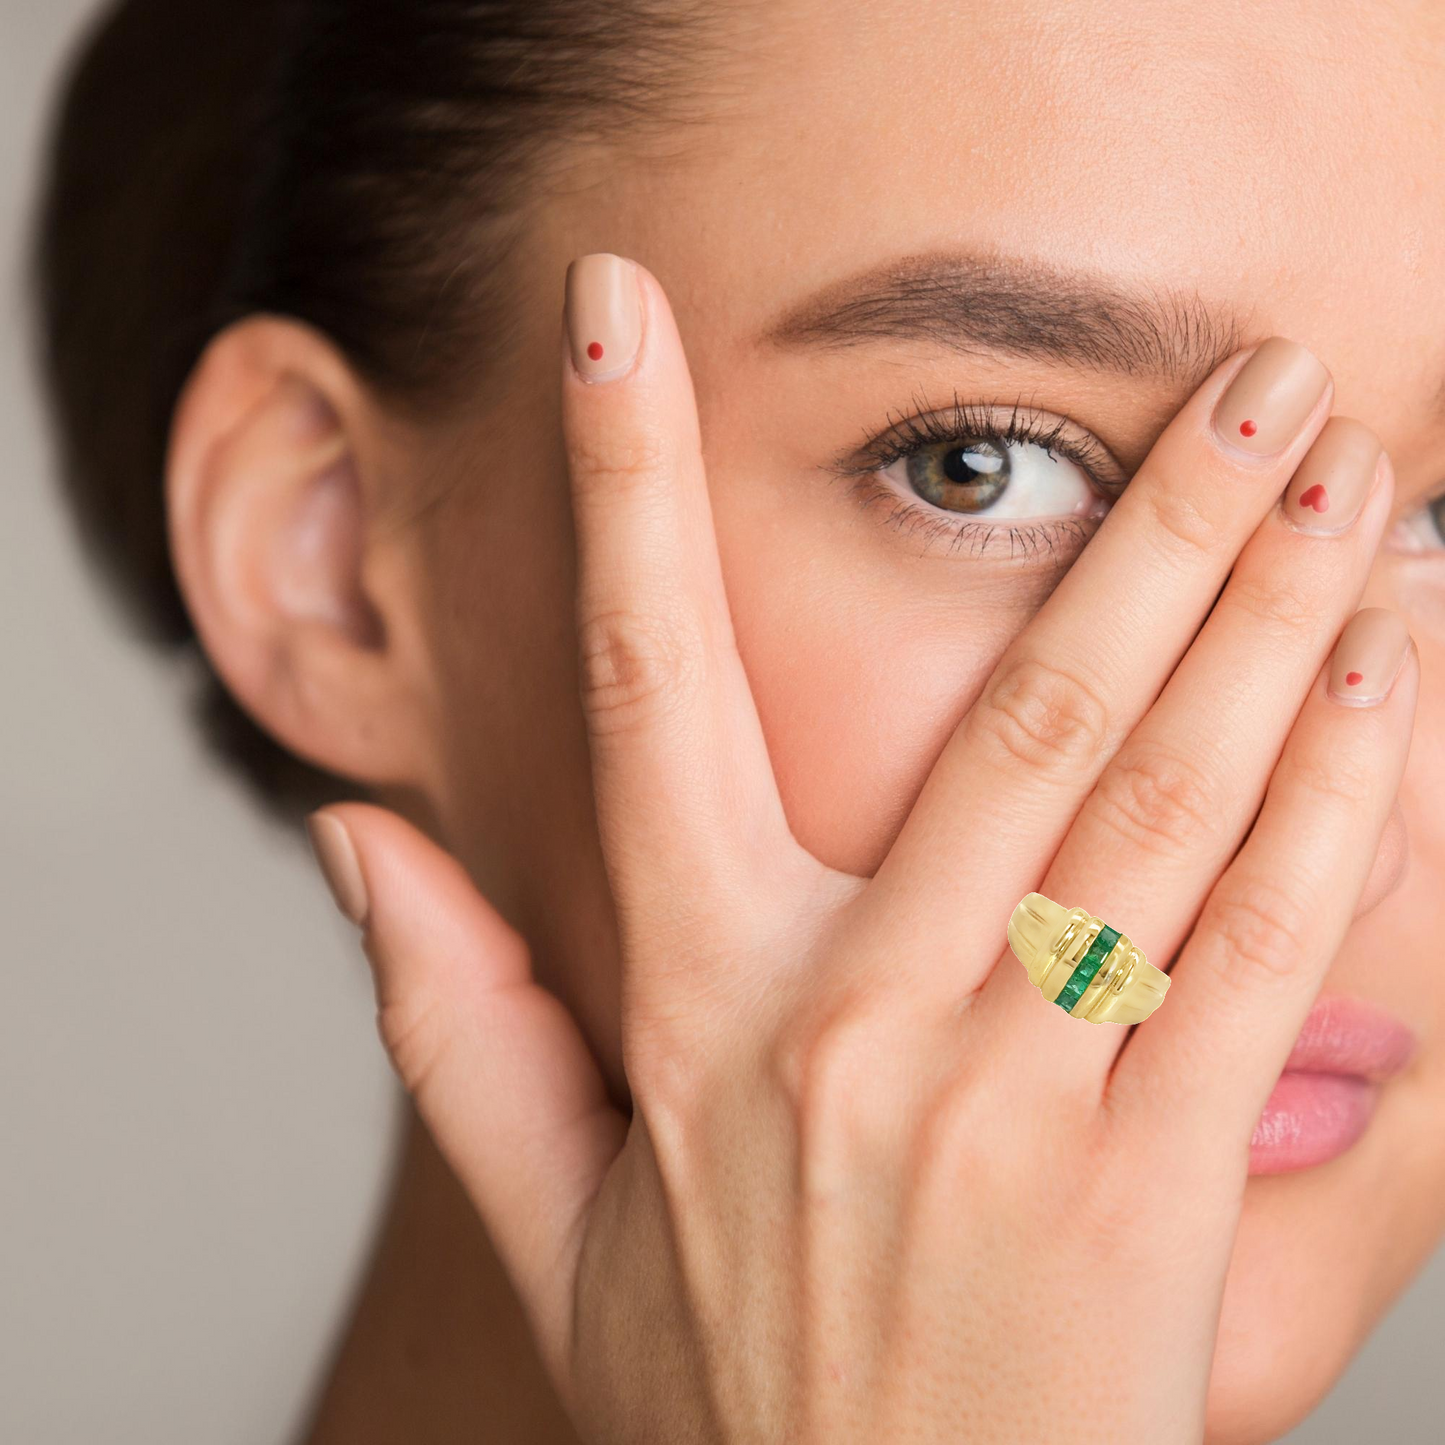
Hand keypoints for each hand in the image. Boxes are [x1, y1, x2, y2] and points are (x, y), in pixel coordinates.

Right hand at [305, 254, 1416, 1442]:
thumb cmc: (722, 1396)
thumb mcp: (551, 1212)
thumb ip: (446, 1018)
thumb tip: (354, 840)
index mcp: (691, 1003)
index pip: (639, 693)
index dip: (621, 490)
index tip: (617, 321)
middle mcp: (854, 1021)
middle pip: (1021, 715)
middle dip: (1152, 522)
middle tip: (1247, 373)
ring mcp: (1015, 1102)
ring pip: (1167, 806)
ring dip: (1275, 621)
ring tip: (1353, 477)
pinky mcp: (1155, 1191)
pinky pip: (1263, 957)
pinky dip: (1337, 804)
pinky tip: (1391, 679)